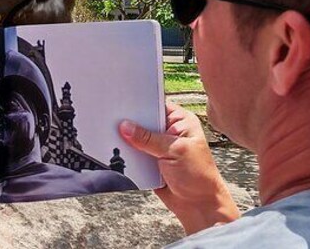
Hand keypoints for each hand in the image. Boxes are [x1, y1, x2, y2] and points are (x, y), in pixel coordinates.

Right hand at [119, 102, 238, 234]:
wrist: (199, 206)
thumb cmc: (198, 175)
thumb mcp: (175, 151)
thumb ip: (149, 139)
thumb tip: (126, 127)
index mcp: (181, 121)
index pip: (156, 106)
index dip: (140, 105)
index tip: (123, 104)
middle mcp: (169, 132)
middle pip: (144, 123)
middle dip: (131, 124)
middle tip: (113, 121)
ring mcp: (159, 148)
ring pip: (136, 140)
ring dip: (127, 143)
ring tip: (111, 137)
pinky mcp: (150, 162)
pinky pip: (134, 156)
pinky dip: (127, 158)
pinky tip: (116, 154)